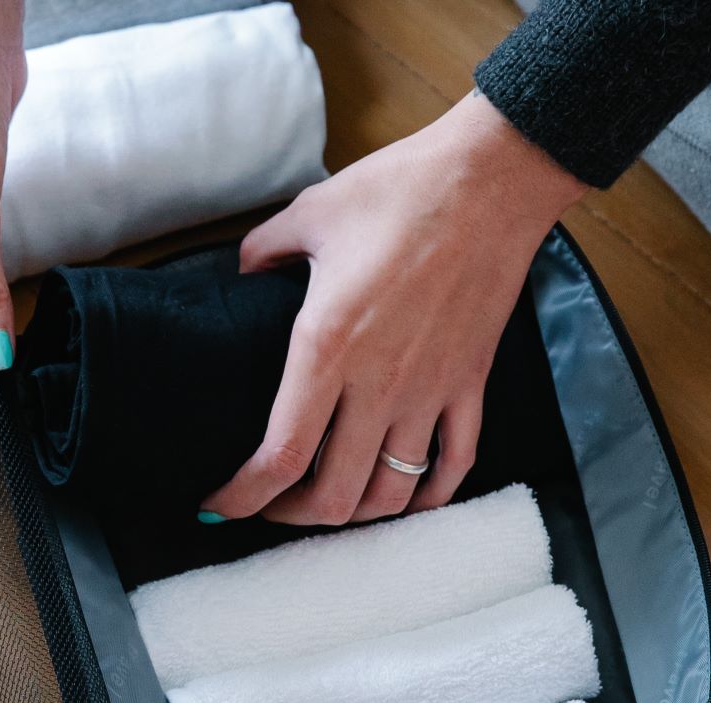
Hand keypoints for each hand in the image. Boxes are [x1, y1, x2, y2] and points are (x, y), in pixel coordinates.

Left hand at [201, 91, 587, 524]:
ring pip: (394, 492)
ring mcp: (431, 390)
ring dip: (357, 513)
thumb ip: (263, 251)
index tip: (220, 505)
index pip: (280, 456)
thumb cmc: (399, 190)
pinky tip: (407, 493)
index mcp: (326, 348)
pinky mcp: (471, 382)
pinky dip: (429, 493)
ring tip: (331, 500)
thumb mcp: (309, 214)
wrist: (490, 178)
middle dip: (292, 516)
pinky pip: (455, 463)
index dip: (244, 497)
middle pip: (336, 496)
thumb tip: (243, 273)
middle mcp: (379, 384)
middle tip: (270, 505)